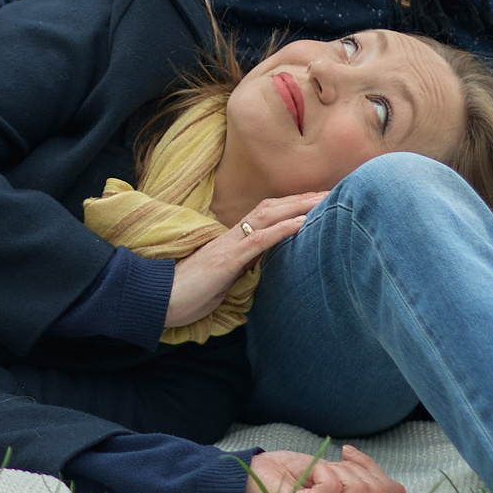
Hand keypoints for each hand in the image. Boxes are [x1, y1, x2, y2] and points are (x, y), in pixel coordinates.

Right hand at [166, 193, 324, 328]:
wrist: (157, 302)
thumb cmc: (187, 296)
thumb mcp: (221, 283)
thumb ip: (241, 273)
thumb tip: (260, 273)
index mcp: (231, 242)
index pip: (266, 216)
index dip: (291, 206)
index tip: (318, 201)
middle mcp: (231, 236)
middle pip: (272, 207)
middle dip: (303, 198)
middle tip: (334, 190)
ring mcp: (229, 245)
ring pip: (268, 215)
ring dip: (298, 206)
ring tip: (325, 199)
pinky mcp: (226, 259)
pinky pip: (258, 239)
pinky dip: (283, 229)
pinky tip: (304, 223)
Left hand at [245, 444, 404, 492]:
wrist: (256, 472)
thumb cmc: (292, 474)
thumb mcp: (335, 470)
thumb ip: (364, 478)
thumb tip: (399, 490)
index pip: (388, 492)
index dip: (374, 469)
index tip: (347, 455)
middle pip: (375, 491)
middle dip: (354, 469)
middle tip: (328, 468)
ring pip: (357, 488)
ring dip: (336, 470)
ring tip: (315, 475)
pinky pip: (332, 486)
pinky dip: (321, 472)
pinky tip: (307, 477)